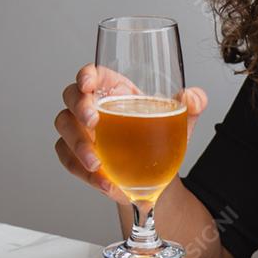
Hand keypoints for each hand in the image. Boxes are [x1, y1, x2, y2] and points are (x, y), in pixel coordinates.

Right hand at [54, 63, 207, 201]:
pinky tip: (105, 183)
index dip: (86, 75)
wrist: (155, 172)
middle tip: (94, 124)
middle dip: (79, 109)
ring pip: (64, 128)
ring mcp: (80, 131)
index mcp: (115, 88)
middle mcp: (93, 106)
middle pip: (71, 97)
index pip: (93, 73)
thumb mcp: (181, 120)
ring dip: (77, 146)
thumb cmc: (161, 136)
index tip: (88, 83)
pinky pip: (68, 160)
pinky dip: (83, 173)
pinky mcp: (75, 155)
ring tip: (97, 165)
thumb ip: (193, 105)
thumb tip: (193, 97)